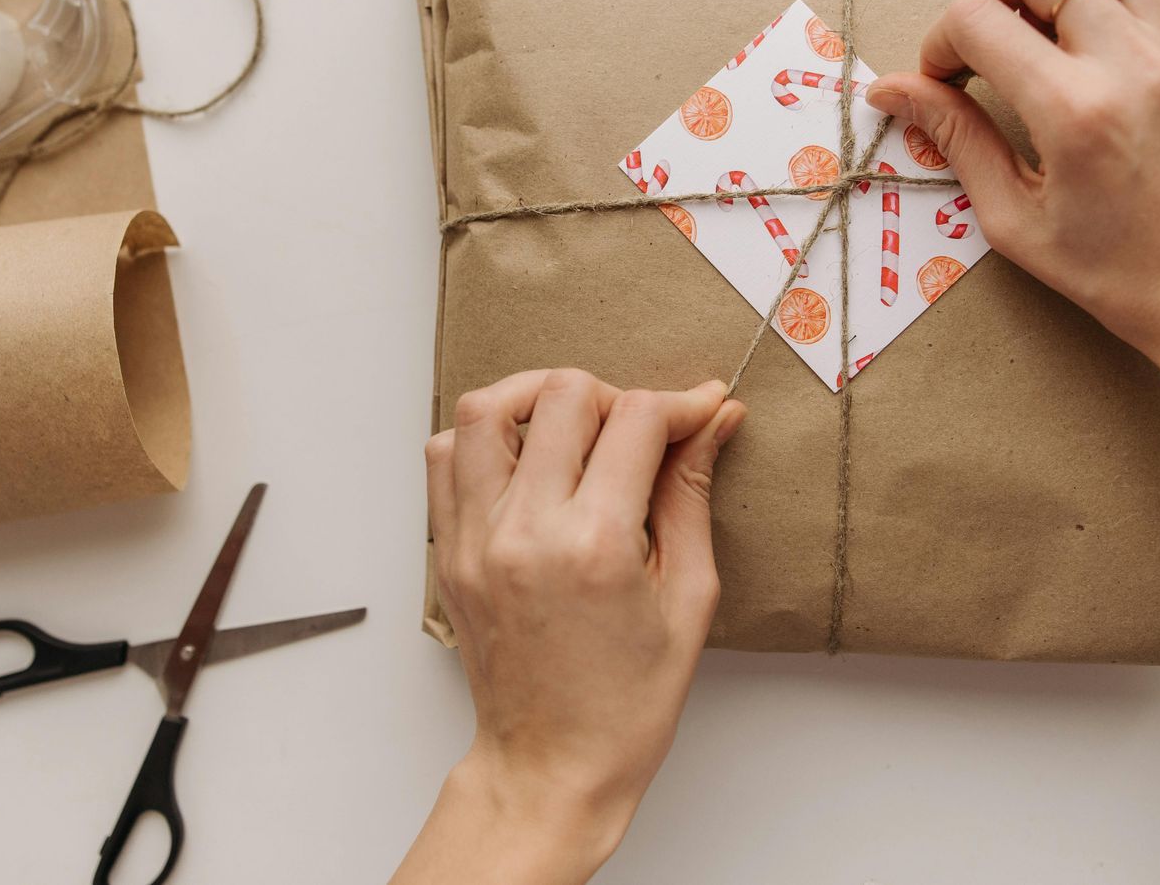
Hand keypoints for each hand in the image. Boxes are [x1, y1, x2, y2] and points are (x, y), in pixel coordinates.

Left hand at [395, 370, 744, 884]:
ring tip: (575, 429)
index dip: (681, 403)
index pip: (637, 420)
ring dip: (538, 398)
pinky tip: (527, 462)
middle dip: (615, 396)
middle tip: (640, 433)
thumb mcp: (688, 597)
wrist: (552, 765)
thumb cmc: (627, 702)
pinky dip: (486, 437)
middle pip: (563, 395)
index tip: (702, 411)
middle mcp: (525, 531)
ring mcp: (475, 538)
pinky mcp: (448, 550)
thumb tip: (713, 421)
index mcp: (594, 546)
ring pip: (487, 408)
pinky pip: (446, 455)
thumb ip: (691, 496)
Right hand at [866, 0, 1159, 380]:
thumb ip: (956, 139)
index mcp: (1072, 113)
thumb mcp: (1016, 220)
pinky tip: (1101, 34)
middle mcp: (1130, 64)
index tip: (945, 79)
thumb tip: (891, 90)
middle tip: (985, 40)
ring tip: (1047, 28)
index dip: (941, 42)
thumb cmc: (1118, 275)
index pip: (978, 19)